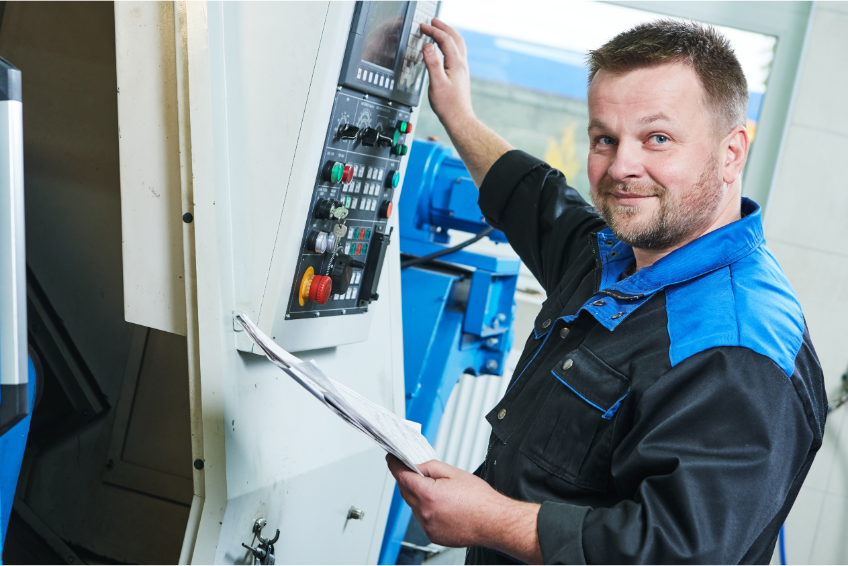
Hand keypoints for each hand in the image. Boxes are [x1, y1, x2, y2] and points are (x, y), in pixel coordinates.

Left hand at [386, 455, 542, 562]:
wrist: (494, 522)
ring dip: (419, 496)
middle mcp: (425, 513)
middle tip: (416, 471)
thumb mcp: (454, 472)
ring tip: (439, 492)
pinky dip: (427, 511)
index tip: (391, 459)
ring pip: (414, 506)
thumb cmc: (480, 500)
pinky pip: (423, 519)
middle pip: (405, 492)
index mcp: (428, 495)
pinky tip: (442, 506)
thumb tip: (417, 466)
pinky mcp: (433, 535)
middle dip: (407, 480)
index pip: (402, 477)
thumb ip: (430, 467)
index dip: (395, 465)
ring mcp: (428, 527)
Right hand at [419, 18, 474, 130]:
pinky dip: (451, 45)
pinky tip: (445, 50)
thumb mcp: (436, 83)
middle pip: (455, 38)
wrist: (459, 119)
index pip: (445, 40)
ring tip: (439, 30)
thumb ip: (432, 63)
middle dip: (443, 28)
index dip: (433, 31)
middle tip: (433, 22)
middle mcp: (462, 64)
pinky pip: (458, 53)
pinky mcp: (461, 75)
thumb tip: (428, 46)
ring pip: (458, 45)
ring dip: (449, 34)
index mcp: (456, 64)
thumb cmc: (448, 105)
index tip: (423, 26)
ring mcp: (462, 70)